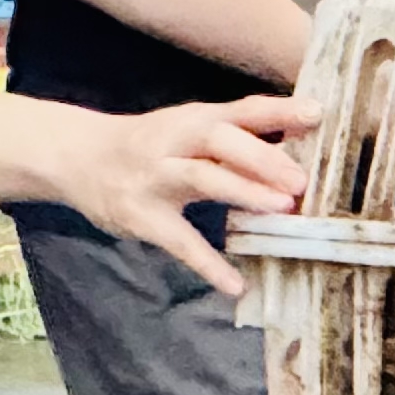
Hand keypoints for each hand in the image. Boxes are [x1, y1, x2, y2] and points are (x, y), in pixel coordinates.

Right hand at [47, 94, 317, 297]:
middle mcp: (175, 141)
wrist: (77, 155)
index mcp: (195, 119)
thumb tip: (297, 147)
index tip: (318, 114)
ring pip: (202, 177)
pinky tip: (235, 284)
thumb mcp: (187, 130)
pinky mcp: (141, 216)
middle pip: (222, 139)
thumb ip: (234, 137)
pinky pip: (178, 241)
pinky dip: (207, 264)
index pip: (243, 110)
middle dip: (263, 157)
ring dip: (243, 191)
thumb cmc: (148, 144)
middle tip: (301, 180)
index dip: (279, 111)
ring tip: (282, 209)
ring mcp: (155, 177)